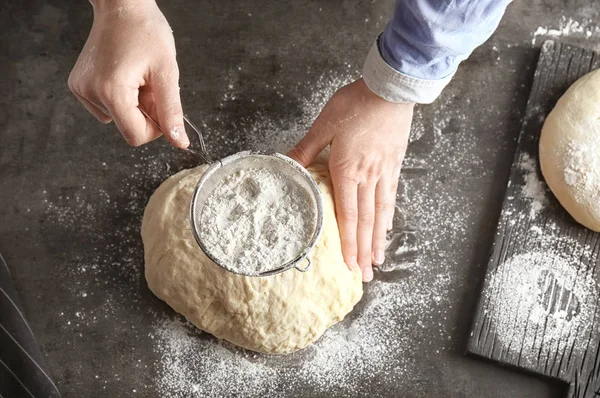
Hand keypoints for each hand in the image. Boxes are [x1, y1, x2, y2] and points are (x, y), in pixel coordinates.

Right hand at [68, 0, 188, 147]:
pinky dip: (121, 98)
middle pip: (127, 127)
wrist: (122, 6)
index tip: (162, 108)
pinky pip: (106, 107)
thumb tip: (179, 142)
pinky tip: (124, 76)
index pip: (136, 136)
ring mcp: (82, 89)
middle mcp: (91, 93)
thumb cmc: (145, 31)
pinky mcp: (79, 85)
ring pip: (118, 119)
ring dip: (134, 105)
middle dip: (146, 112)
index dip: (155, 128)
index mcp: (111, 92)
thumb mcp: (167, 72)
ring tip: (137, 76)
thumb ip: (172, 111)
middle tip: (151, 85)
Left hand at [288, 78, 412, 281]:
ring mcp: (384, 173)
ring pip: (381, 214)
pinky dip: (389, 217)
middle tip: (364, 275)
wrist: (390, 89)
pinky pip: (391, 198)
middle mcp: (367, 178)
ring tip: (378, 261)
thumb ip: (306, 150)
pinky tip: (388, 228)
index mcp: (347, 170)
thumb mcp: (324, 125)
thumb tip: (285, 165)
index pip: (347, 215)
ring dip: (379, 240)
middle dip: (364, 251)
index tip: (348, 264)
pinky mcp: (394, 166)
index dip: (348, 242)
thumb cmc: (356, 104)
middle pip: (366, 222)